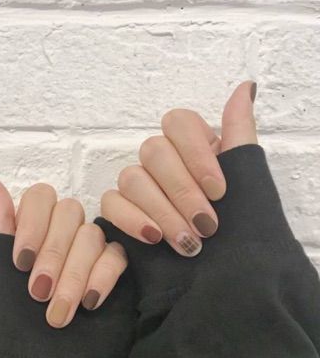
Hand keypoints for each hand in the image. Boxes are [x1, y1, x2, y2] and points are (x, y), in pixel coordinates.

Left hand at [0, 180, 127, 327]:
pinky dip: (102, 277)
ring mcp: (89, 243)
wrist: (31, 355)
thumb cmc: (9, 309)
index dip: (32, 224)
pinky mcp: (112, 263)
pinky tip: (89, 302)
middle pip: (70, 212)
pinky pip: (116, 256)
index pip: (41, 196)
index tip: (20, 261)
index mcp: (35, 221)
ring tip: (58, 311)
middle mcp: (63, 227)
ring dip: (74, 273)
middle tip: (38, 292)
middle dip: (53, 254)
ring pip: (92, 235)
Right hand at [101, 80, 257, 256]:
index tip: (220, 190)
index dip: (195, 154)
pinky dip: (132, 220)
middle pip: (153, 150)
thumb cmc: (236, 222)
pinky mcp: (120, 208)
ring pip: (131, 177)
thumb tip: (245, 86)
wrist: (225, 270)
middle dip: (182, 190)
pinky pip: (111, 202)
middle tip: (207, 225)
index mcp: (190, 145)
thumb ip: (240, 131)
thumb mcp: (245, 178)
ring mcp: (137, 182)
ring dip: (161, 210)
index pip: (178, 122)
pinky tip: (154, 238)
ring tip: (188, 242)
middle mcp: (161, 159)